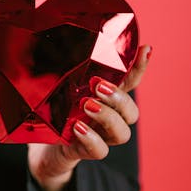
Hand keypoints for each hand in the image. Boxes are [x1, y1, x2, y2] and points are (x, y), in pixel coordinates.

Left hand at [28, 44, 151, 190]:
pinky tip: (77, 127)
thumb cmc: (56, 111)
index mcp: (107, 98)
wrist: (45, 147)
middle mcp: (109, 117)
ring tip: (87, 104)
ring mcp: (100, 136)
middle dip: (119, 97)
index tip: (145, 50)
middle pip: (131, 111)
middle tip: (98, 85)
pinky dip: (91, 138)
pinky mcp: (86, 151)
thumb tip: (57, 39)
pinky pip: (100, 151)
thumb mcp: (60, 87)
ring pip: (122, 132)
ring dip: (108, 116)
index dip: (139, 68)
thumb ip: (64, 70)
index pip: (129, 82)